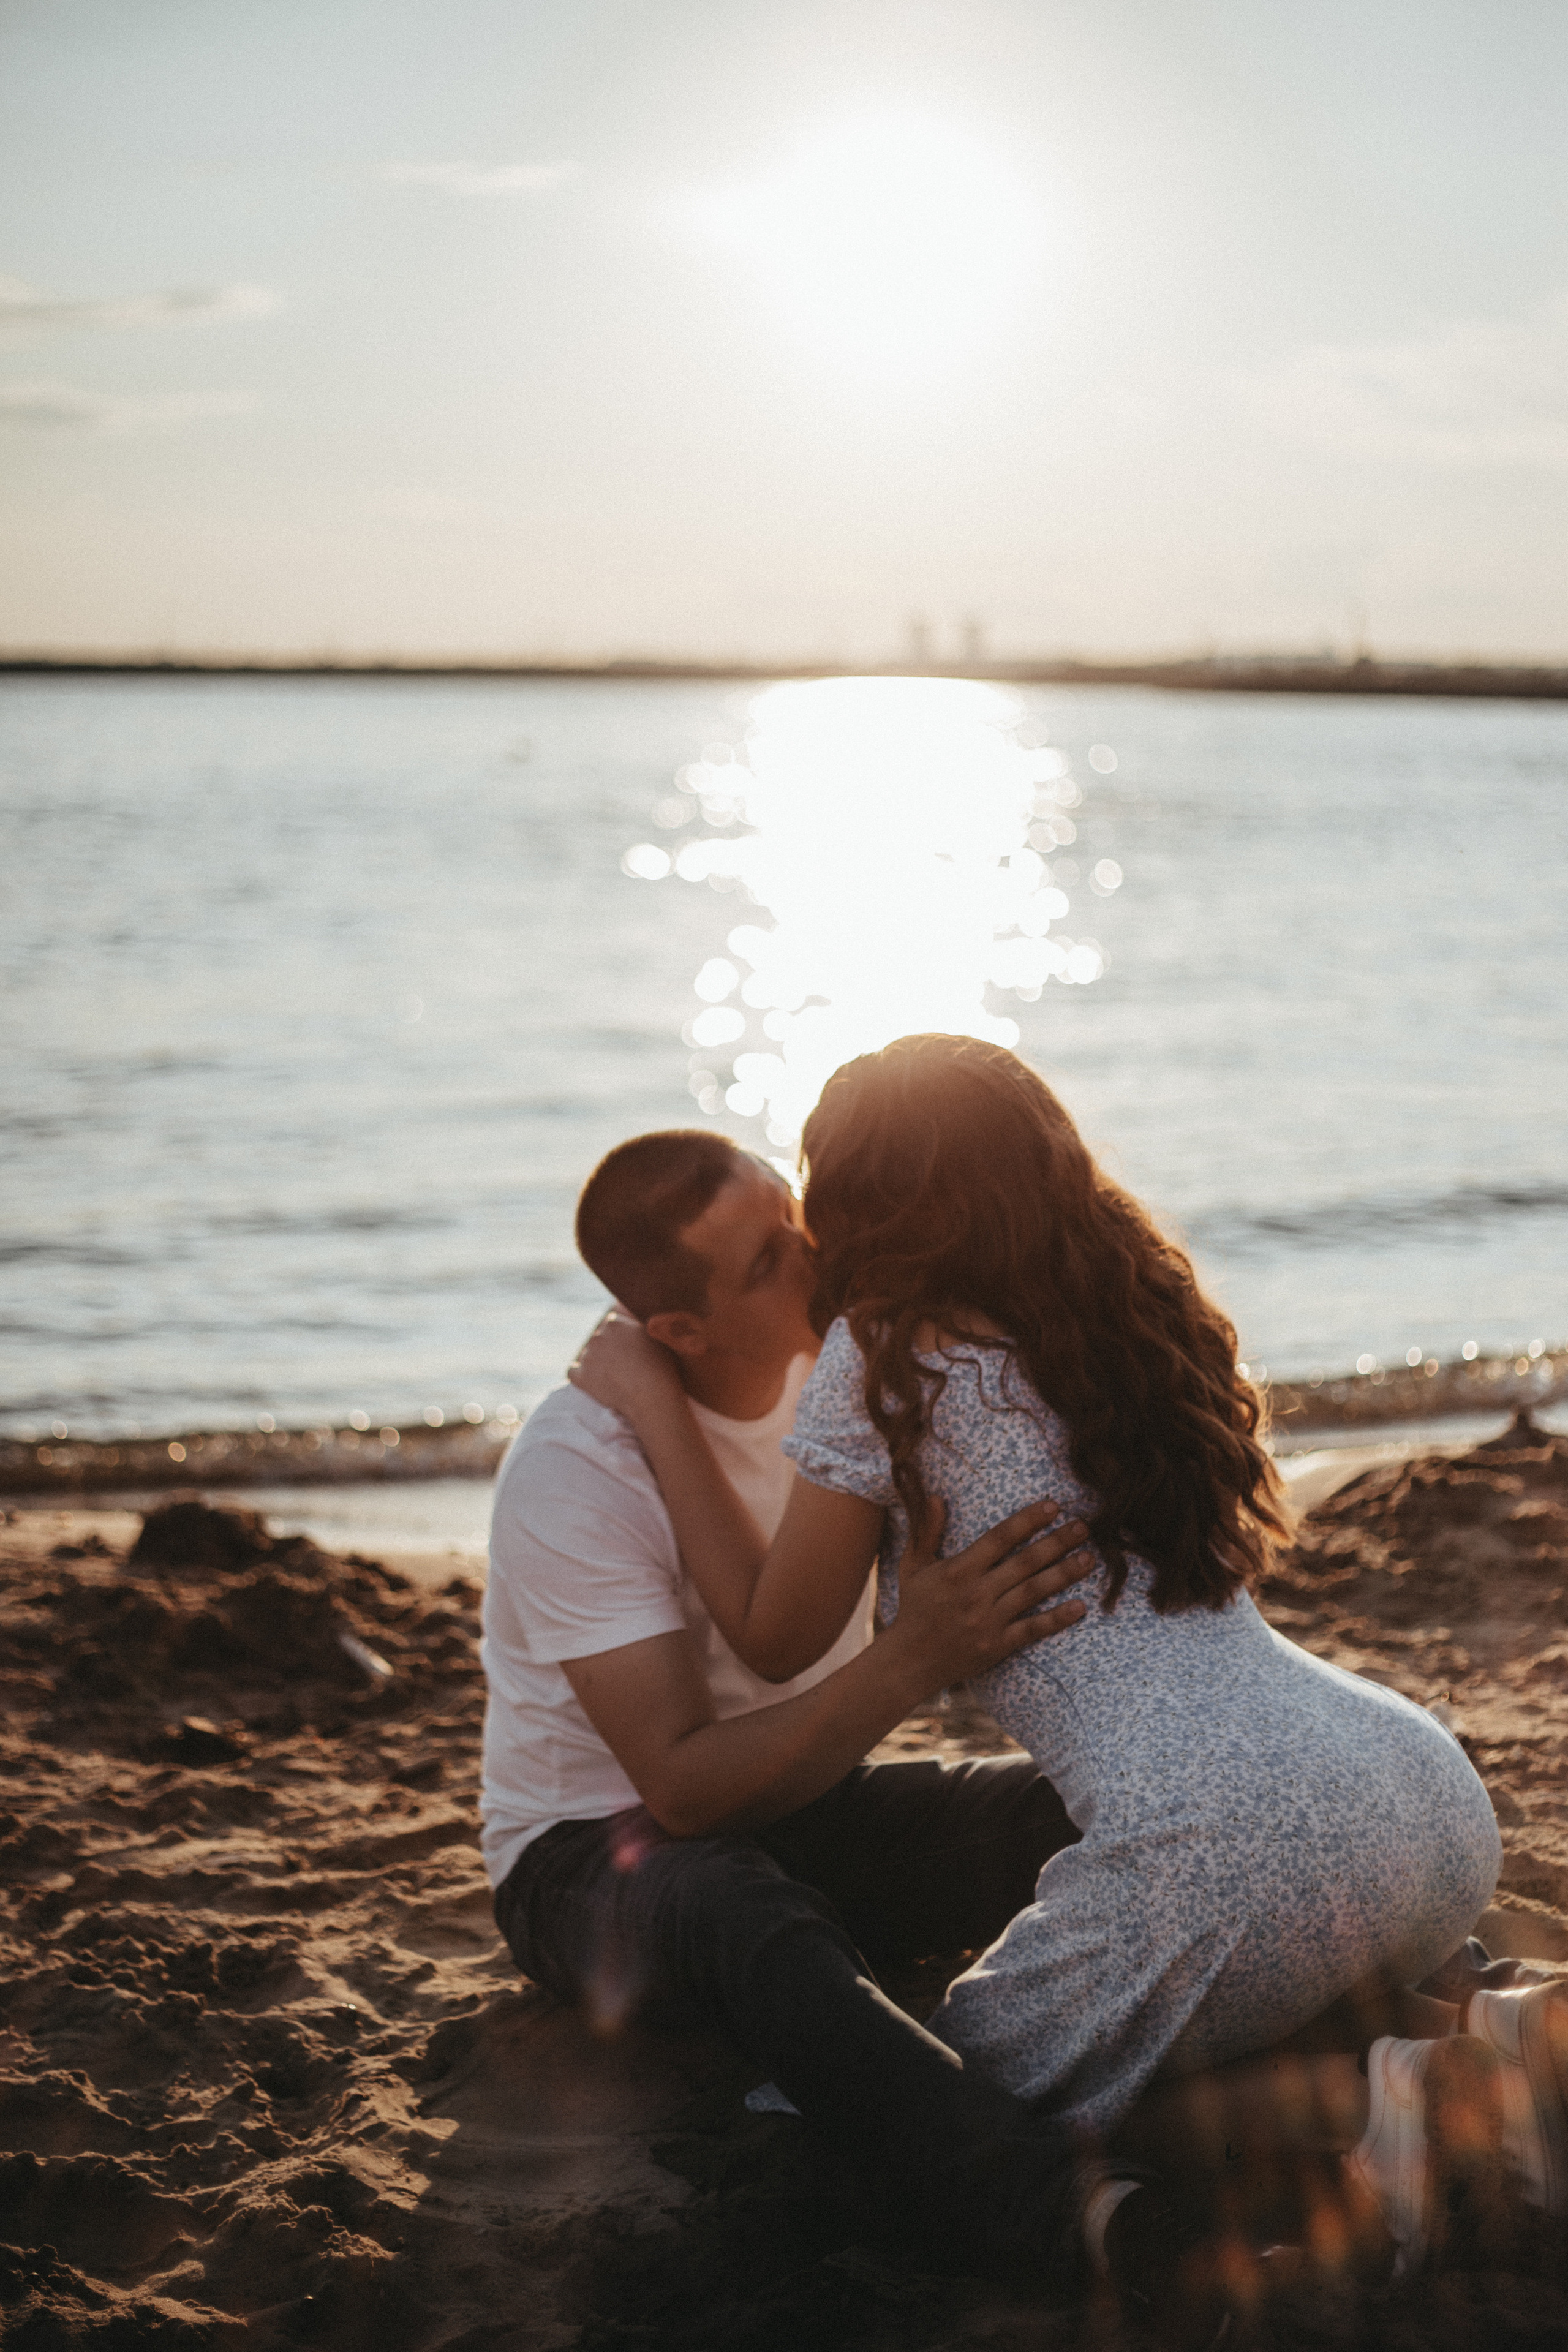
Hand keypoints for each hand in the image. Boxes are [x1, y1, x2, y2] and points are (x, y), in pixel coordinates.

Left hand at [568, 1307, 685, 1422]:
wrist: (651, 1397)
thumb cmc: (661, 1367)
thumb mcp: (656, 1336)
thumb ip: (640, 1322)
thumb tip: (631, 1312)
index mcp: (615, 1322)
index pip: (611, 1323)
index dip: (621, 1337)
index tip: (629, 1348)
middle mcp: (597, 1335)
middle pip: (599, 1339)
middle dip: (608, 1348)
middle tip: (623, 1364)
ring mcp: (587, 1356)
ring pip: (587, 1355)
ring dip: (596, 1362)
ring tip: (615, 1377)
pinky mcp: (580, 1377)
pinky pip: (573, 1372)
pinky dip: (581, 1376)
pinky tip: (594, 1382)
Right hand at [889, 1497, 1093, 1692]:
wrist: (910, 1661)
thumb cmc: (914, 1609)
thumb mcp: (914, 1566)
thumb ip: (927, 1531)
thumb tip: (938, 1497)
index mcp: (958, 1570)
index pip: (1000, 1538)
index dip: (1028, 1520)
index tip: (1053, 1505)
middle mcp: (976, 1593)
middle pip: (1025, 1562)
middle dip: (1057, 1542)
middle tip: (1084, 1527)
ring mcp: (989, 1621)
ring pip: (1033, 1592)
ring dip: (1064, 1574)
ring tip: (1090, 1559)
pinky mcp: (998, 1645)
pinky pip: (1032, 1629)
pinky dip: (1057, 1619)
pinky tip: (1080, 1606)